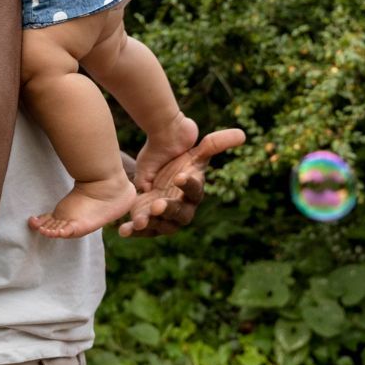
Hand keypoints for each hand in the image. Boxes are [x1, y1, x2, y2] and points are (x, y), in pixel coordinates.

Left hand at [118, 127, 245, 238]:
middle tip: (157, 204)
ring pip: (159, 225)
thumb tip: (242, 134)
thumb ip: (215, 144)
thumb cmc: (181, 165)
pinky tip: (121, 230)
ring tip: (139, 220)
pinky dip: (132, 231)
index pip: (195, 190)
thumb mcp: (195, 153)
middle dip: (168, 210)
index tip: (179, 176)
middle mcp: (182, 209)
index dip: (188, 184)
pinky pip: (141, 230)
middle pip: (179, 214)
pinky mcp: (148, 223)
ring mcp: (165, 219)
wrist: (160, 176)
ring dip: (149, 223)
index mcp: (194, 192)